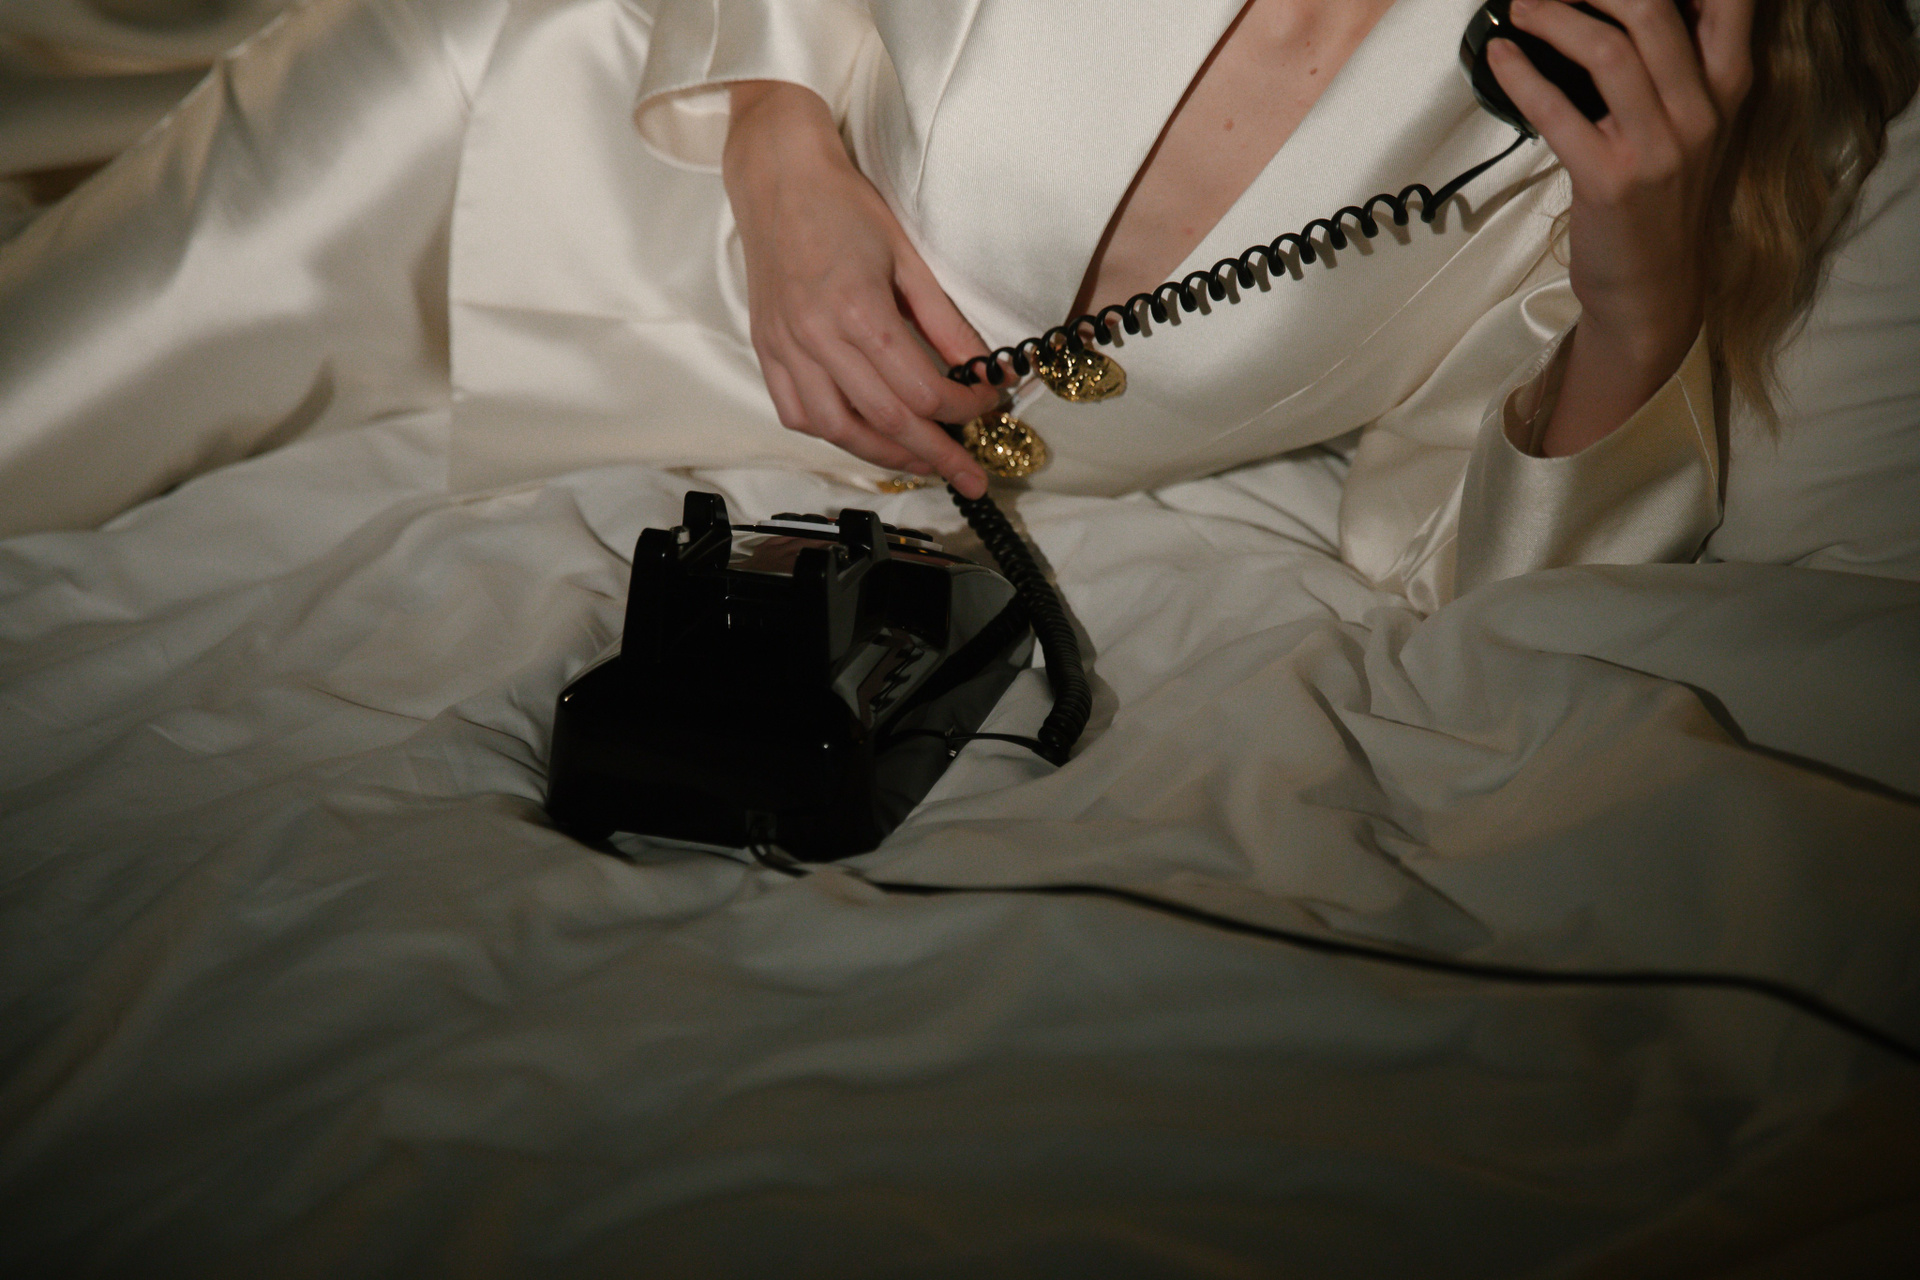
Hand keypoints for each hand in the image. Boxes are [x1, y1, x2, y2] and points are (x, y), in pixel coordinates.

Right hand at [723, 81, 999, 496]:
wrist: (778, 177)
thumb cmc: (845, 206)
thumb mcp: (908, 258)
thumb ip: (944, 322)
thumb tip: (984, 368)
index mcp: (858, 311)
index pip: (923, 390)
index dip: (964, 408)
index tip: (989, 405)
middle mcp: (817, 338)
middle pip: (887, 421)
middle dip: (937, 455)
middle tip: (972, 478)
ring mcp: (786, 348)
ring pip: (839, 429)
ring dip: (886, 455)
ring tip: (922, 464)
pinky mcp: (768, 350)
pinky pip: (798, 413)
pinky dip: (835, 434)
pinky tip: (863, 436)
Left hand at [1489, 0, 1753, 454]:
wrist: (1652, 287)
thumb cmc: (1662, 198)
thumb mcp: (1692, 124)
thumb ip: (1677, 65)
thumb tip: (1628, 9)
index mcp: (1729, 85)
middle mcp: (1702, 110)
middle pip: (1654, 9)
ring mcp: (1658, 148)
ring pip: (1608, 50)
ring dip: (1554, 17)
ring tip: (1523, 8)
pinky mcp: (1610, 181)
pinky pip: (1558, 112)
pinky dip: (1522, 76)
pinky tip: (1501, 57)